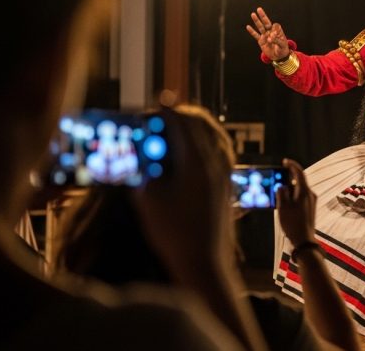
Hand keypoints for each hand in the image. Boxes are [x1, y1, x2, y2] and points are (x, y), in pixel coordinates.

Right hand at [133, 108, 233, 273]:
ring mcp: (224, 175)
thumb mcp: (148, 198)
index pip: (183, 125)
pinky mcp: (226, 186)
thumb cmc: (173, 232)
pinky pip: (217, 154)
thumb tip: (139, 152)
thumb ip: (143, 170)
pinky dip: (203, 144)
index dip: (168, 111)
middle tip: (164, 111)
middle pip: (201, 128)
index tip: (156, 102)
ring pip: (212, 140)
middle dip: (182, 117)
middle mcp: (215, 165)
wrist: (204, 262)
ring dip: (195, 129)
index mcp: (196, 163)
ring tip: (177, 126)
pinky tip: (192, 151)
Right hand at [246, 7, 290, 60]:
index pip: (275, 26)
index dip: (274, 29)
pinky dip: (252, 31)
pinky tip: (248, 26)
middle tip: (259, 9)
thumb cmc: (282, 49)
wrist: (279, 56)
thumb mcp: (282, 45)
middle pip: (266, 22)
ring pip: (260, 27)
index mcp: (278, 31)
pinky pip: (256, 35)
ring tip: (253, 14)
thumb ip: (276, 40)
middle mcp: (271, 31)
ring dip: (256, 21)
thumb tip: (269, 38)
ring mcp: (265, 35)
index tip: (273, 36)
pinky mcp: (261, 40)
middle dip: (263, 16)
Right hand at [277, 158, 316, 245]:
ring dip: (289, 190)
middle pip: (299, 181)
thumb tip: (282, 186)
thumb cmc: (293, 223)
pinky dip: (292, 197)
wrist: (304, 240)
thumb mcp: (283, 207)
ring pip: (299, 190)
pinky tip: (284, 204)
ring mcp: (311, 202)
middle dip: (288, 179)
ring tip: (278, 195)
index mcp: (304, 192)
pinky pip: (300, 198)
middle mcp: (310, 195)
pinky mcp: (310, 208)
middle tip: (278, 179)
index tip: (285, 162)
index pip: (299, 173)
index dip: (292, 165)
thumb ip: (282, 193)